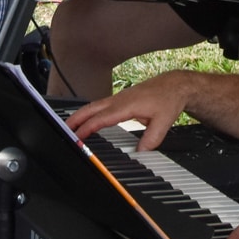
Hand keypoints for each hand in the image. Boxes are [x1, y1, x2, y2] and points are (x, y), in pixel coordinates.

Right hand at [67, 73, 192, 150]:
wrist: (174, 85)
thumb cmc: (168, 99)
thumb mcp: (164, 121)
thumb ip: (152, 139)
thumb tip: (140, 152)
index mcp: (126, 105)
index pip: (101, 118)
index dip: (88, 127)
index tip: (77, 136)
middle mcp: (119, 100)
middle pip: (91, 109)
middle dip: (76, 119)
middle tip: (63, 129)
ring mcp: (118, 98)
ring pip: (94, 106)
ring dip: (80, 115)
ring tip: (69, 126)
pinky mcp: (120, 99)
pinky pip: (100, 106)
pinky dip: (90, 113)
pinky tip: (87, 119)